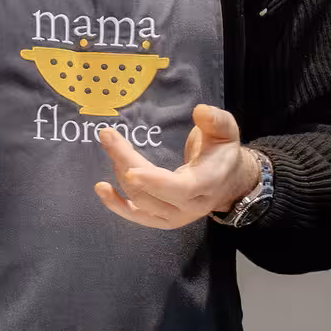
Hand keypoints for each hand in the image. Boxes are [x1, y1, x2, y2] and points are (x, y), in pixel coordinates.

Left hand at [95, 104, 261, 229]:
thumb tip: (200, 111)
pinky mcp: (161, 220)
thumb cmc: (222, 153)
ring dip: (120, 174)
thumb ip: (216, 120)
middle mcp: (190, 206)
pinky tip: (101, 188)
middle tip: (107, 136)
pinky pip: (136, 216)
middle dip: (126, 163)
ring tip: (111, 147)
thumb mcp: (226, 131)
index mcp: (207, 184)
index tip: (130, 169)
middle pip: (151, 192)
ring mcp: (174, 217)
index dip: (154, 181)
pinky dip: (116, 205)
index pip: (180, 188)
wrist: (228, 182)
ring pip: (140, 201)